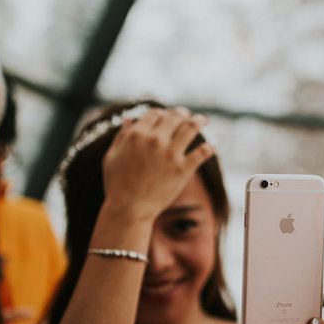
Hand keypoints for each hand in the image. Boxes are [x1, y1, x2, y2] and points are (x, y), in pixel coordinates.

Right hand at [99, 107, 214, 220]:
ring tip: (203, 120)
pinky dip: (210, 147)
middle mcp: (155, 140)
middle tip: (188, 116)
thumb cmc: (117, 185)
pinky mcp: (183, 169)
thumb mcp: (111, 157)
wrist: (128, 210)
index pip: (156, 114)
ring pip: (191, 127)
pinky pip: (202, 151)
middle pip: (175, 117)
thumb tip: (129, 120)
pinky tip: (212, 146)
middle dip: (182, 114)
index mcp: (137, 134)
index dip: (162, 114)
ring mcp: (170, 153)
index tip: (166, 117)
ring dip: (199, 121)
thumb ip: (121, 136)